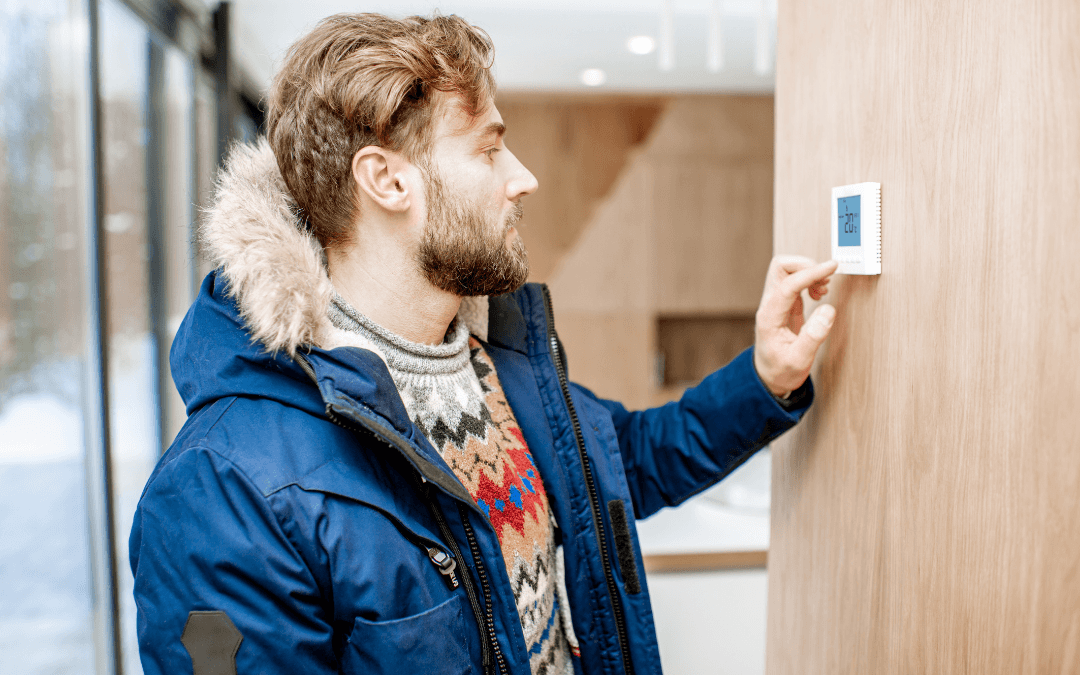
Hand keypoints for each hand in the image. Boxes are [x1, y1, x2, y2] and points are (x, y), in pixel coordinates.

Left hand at [752, 256, 838, 396]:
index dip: (810, 273)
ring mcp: (776, 303)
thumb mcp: (799, 361)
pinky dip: (809, 280)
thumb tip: (828, 310)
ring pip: (787, 270)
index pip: (787, 285)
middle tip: (825, 280)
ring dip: (808, 272)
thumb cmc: (781, 371)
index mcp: (769, 318)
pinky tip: (819, 294)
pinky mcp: (785, 304)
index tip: (831, 267)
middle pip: (780, 267)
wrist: (769, 377)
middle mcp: (770, 306)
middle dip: (805, 265)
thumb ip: (813, 336)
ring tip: (823, 290)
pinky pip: (794, 281)